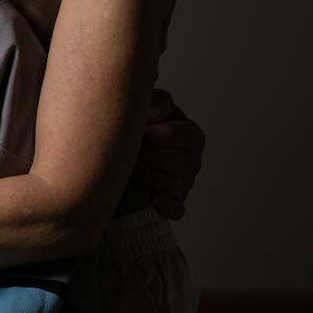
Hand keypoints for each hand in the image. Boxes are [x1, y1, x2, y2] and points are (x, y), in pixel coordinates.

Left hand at [133, 88, 204, 219]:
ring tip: (130, 168)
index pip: (179, 135)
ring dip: (145, 176)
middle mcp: (193, 161)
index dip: (154, 134)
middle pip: (168, 159)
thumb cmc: (135, 130)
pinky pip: (175, 209)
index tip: (138, 132)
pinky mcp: (176, 205)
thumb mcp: (145, 108)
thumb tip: (152, 116)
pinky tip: (150, 198)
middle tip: (129, 151)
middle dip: (144, 155)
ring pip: (168, 184)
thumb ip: (154, 103)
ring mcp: (186, 185)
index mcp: (191, 135)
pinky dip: (163, 205)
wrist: (118, 161)